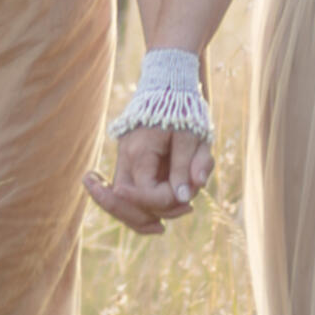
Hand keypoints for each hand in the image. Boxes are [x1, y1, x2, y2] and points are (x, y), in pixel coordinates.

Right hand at [83, 125, 215, 234]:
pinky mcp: (130, 167)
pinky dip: (138, 211)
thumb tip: (184, 198)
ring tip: (168, 223)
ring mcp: (124, 163)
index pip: (143, 193)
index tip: (188, 197)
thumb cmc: (183, 112)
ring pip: (122, 203)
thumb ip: (188, 166)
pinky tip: (154, 225)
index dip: (165, 201)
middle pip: (123, 203)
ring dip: (145, 217)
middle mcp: (125, 159)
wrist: (168, 89)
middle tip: (187, 210)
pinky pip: (127, 196)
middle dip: (152, 214)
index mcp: (138, 152)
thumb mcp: (192, 137)